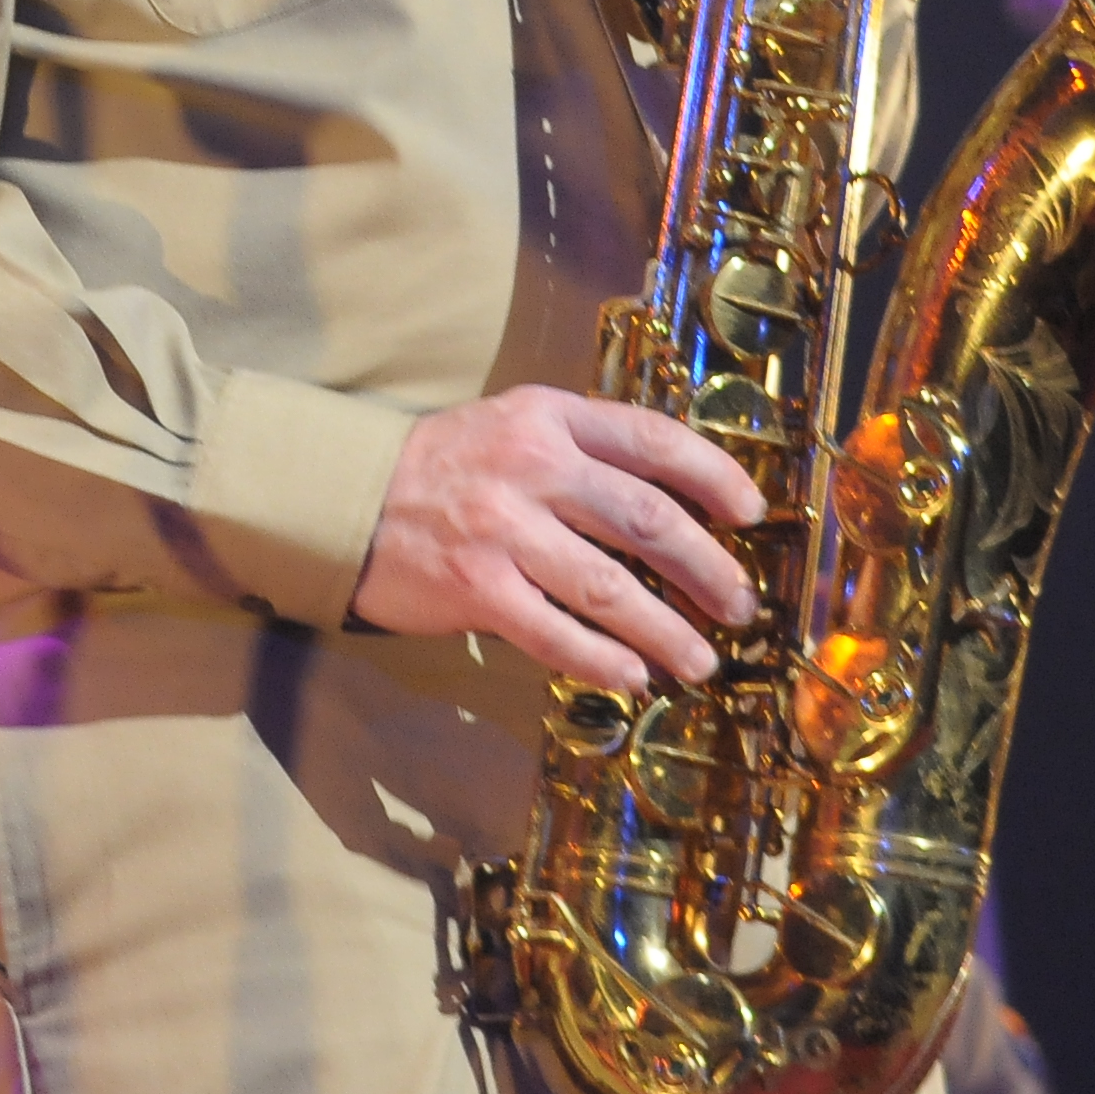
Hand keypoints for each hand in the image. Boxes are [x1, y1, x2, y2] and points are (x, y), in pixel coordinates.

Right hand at [349, 388, 765, 692]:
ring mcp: (503, 528)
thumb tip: (670, 504)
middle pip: (647, 519)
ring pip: (610, 587)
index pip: (653, 440)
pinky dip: (601, 659)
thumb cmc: (443, 465)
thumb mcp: (512, 426)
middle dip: (707, 569)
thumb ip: (581, 450)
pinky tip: (632, 677)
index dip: (713, 476)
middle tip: (739, 605)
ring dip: (666, 631)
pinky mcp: (475, 587)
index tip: (750, 513)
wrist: (344, 496)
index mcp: (549, 416)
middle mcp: (533, 465)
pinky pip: (554, 632)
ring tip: (699, 661)